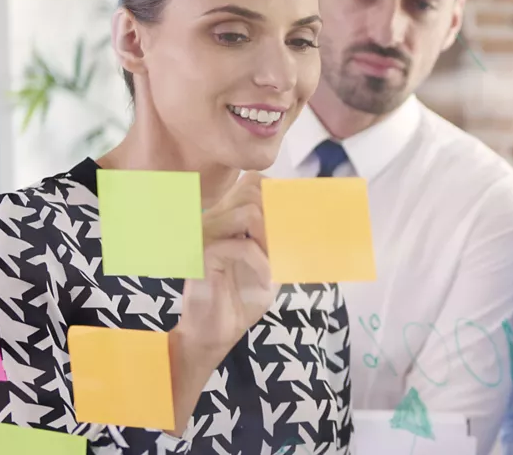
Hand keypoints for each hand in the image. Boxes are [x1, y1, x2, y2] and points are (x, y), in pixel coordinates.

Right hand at [176, 172, 277, 355]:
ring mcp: (205, 233)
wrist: (216, 331)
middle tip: (282, 246)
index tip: (295, 224)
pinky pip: (242, 246)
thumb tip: (311, 216)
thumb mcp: (272, 263)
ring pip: (249, 212)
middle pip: (253, 189)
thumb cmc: (242, 296)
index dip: (280, 197)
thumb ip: (282, 238)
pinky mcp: (201, 254)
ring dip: (271, 239)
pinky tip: (264, 282)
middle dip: (277, 216)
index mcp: (227, 216)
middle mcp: (213, 218)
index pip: (254, 183)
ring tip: (273, 264)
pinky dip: (262, 264)